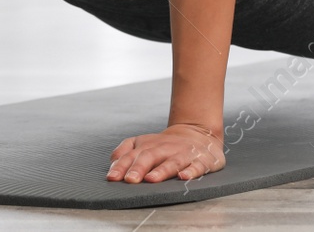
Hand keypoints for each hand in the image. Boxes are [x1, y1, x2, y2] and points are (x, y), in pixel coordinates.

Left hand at [105, 122, 224, 183]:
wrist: (199, 134)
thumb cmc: (166, 145)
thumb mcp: (144, 143)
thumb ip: (125, 151)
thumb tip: (112, 164)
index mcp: (149, 145)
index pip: (132, 154)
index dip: (122, 166)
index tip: (112, 177)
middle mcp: (165, 148)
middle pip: (150, 156)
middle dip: (139, 168)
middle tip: (130, 180)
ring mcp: (183, 154)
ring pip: (172, 162)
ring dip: (161, 171)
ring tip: (151, 179)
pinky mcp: (201, 161)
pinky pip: (197, 166)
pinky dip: (191, 172)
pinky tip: (184, 177)